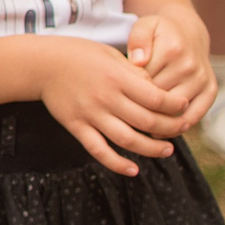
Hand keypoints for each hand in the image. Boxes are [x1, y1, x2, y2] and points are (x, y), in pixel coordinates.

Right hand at [35, 39, 190, 175]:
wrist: (40, 63)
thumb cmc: (78, 54)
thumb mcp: (109, 54)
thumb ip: (133, 72)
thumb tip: (157, 90)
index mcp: (116, 77)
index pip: (155, 97)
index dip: (175, 105)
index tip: (184, 106)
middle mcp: (105, 98)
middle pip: (146, 121)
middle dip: (170, 128)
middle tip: (182, 129)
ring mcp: (90, 114)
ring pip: (127, 140)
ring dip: (151, 149)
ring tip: (167, 151)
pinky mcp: (77, 127)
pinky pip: (99, 150)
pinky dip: (117, 163)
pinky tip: (133, 170)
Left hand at [126, 12, 215, 132]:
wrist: (188, 32)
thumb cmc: (160, 33)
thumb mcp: (145, 26)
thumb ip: (137, 39)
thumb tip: (138, 61)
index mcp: (172, 49)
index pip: (145, 81)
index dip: (129, 91)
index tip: (119, 95)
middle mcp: (190, 66)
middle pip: (159, 98)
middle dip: (140, 107)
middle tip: (124, 113)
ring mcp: (202, 79)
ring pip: (175, 110)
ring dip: (157, 120)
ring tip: (137, 125)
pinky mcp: (211, 91)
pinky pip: (194, 116)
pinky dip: (177, 127)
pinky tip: (160, 131)